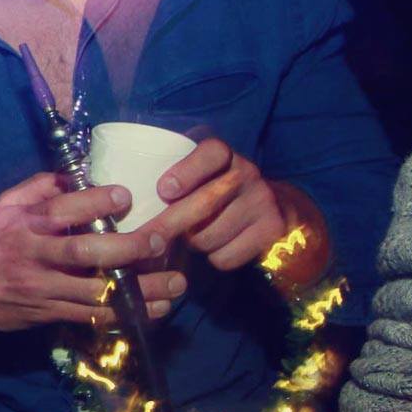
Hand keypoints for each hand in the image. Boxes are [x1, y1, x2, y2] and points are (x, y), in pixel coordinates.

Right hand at [0, 172, 187, 334]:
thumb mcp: (3, 206)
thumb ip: (39, 188)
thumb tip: (77, 172)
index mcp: (21, 224)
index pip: (60, 211)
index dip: (94, 202)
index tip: (126, 195)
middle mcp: (31, 257)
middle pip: (84, 254)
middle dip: (128, 249)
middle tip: (161, 241)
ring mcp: (40, 290)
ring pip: (95, 292)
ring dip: (139, 290)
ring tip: (174, 284)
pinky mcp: (47, 315)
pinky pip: (91, 317)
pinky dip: (125, 315)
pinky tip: (152, 310)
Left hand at [150, 137, 294, 271]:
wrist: (276, 206)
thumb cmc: (219, 190)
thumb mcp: (201, 174)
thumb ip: (176, 180)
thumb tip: (134, 204)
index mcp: (225, 155)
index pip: (210, 154)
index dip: (187, 172)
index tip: (164, 190)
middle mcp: (247, 173)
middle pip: (204, 204)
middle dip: (169, 224)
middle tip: (150, 237)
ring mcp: (262, 202)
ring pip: (209, 236)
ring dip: (193, 244)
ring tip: (197, 235)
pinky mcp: (271, 231)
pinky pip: (226, 256)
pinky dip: (215, 257)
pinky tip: (220, 246)